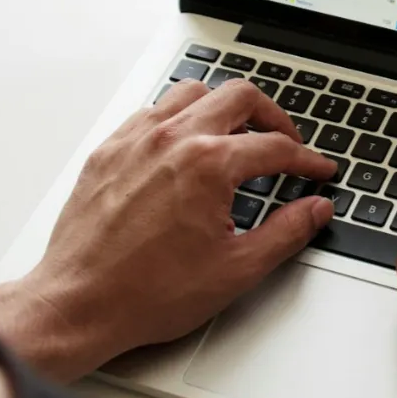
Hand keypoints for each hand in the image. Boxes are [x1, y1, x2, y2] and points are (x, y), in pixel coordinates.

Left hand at [0, 78, 336, 380]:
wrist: (80, 305)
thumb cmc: (147, 293)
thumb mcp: (236, 270)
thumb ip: (286, 232)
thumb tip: (315, 210)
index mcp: (209, 165)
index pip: (275, 147)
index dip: (306, 160)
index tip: (317, 170)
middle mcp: (172, 140)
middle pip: (239, 97)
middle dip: (273, 117)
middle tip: (286, 141)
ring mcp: (136, 140)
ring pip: (192, 92)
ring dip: (222, 107)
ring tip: (237, 133)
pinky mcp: (108, 151)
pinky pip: (150, 112)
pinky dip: (177, 118)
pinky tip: (183, 144)